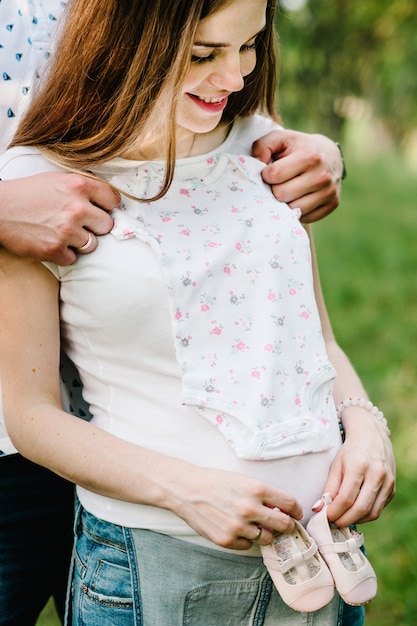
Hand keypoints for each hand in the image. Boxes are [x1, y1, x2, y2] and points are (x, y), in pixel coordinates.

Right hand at [0, 172, 119, 264]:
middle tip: (79, 225)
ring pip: (92, 245)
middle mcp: (76, 208)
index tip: (102, 211)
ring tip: (62, 233)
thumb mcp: (57, 179)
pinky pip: (74, 259)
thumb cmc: (27, 193)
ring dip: (80, 242)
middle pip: (107, 225)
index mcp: (78, 185)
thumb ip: (82, 188)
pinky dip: (64, 254)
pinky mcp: (56, 249)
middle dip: (95, 227)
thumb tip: (106, 201)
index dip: (108, 207)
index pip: (113, 200)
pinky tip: (52, 242)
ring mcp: (67, 230)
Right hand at [170, 465, 302, 549]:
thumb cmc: (215, 481)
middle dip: (287, 525)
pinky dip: (247, 539)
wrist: (186, 489)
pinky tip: (237, 528)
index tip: (295, 513)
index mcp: (256, 488)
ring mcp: (238, 526)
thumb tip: (283, 510)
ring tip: (254, 524)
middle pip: (284, 525)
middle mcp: (250, 508)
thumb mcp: (243, 480)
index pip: (290, 503)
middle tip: (282, 523)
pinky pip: (248, 545)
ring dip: (264, 532)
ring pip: (267, 538)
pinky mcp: (226, 540)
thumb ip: (264, 494)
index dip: (296, 510)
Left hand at [252, 129, 343, 222]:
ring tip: (288, 190)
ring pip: (293, 210)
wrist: (331, 156)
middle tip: (279, 183)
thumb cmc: (299, 148)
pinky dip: (297, 211)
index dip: (266, 175)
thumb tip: (257, 162)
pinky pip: (305, 217)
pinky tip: (298, 198)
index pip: (275, 175)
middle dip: (275, 190)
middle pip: (281, 195)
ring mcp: (328, 192)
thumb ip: (263, 145)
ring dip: (285, 202)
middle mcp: (321, 176)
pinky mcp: (332, 204)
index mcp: (309, 156)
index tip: (270, 172)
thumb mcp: (281, 139)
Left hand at [315, 408, 395, 526]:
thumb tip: (318, 509)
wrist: (371, 435)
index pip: (346, 498)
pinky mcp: (392, 488)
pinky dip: (366, 515)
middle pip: (360, 509)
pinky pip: (379, 509)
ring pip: (372, 513)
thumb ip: (329, 487)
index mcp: (359, 466)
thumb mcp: (336, 464)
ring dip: (356, 520)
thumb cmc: (350, 450)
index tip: (325, 516)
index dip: (334, 512)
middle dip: (344, 520)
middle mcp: (377, 474)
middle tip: (333, 522)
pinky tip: (355, 512)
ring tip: (343, 518)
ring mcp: (388, 482)